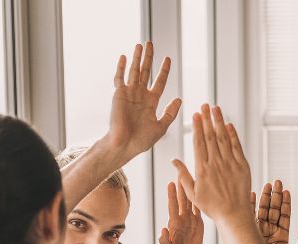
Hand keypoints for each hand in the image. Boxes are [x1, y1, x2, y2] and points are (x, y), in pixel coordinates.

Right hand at [105, 42, 181, 162]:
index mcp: (151, 102)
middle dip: (149, 58)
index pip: (160, 82)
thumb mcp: (161, 127)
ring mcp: (129, 94)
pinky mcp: (119, 95)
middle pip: (146, 72)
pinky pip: (120, 79)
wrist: (124, 145)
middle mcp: (140, 95)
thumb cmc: (141, 140)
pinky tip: (124, 57)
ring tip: (140, 45)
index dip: (164, 70)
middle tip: (151, 43)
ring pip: (134, 72)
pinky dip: (122, 68)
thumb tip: (179, 98)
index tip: (168, 59)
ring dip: (137, 58)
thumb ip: (170, 113)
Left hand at [159, 180, 204, 243]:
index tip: (171, 183)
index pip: (172, 206)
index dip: (171, 195)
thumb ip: (164, 242)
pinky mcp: (199, 224)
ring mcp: (191, 221)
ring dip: (192, 190)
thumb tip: (162, 230)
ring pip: (191, 202)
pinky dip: (201, 201)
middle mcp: (182, 219)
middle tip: (182, 172)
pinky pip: (199, 210)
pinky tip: (203, 192)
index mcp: (173, 224)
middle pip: (182, 200)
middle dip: (182, 186)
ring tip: (194, 178)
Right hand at [171, 104, 251, 224]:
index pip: (199, 143)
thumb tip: (174, 160)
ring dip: (219, 122)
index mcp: (202, 170)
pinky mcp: (242, 166)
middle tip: (204, 105)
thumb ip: (183, 175)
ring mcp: (230, 164)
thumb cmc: (212, 207)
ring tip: (216, 109)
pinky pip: (237, 147)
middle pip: (210, 137)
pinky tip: (229, 125)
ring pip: (224, 138)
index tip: (195, 115)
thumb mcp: (193, 194)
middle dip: (207, 119)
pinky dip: (233, 135)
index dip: (197, 127)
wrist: (233, 215)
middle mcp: (216, 164)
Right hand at [254, 180, 297, 243]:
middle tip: (277, 182)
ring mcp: (258, 232)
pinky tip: (253, 195)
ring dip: (265, 197)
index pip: (284, 217)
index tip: (287, 192)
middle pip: (273, 210)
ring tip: (267, 184)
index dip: (285, 204)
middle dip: (275, 196)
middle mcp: (269, 233)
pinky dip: (251, 205)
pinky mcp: (249, 233)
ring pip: (263, 211)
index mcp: (281, 238)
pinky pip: (249, 216)